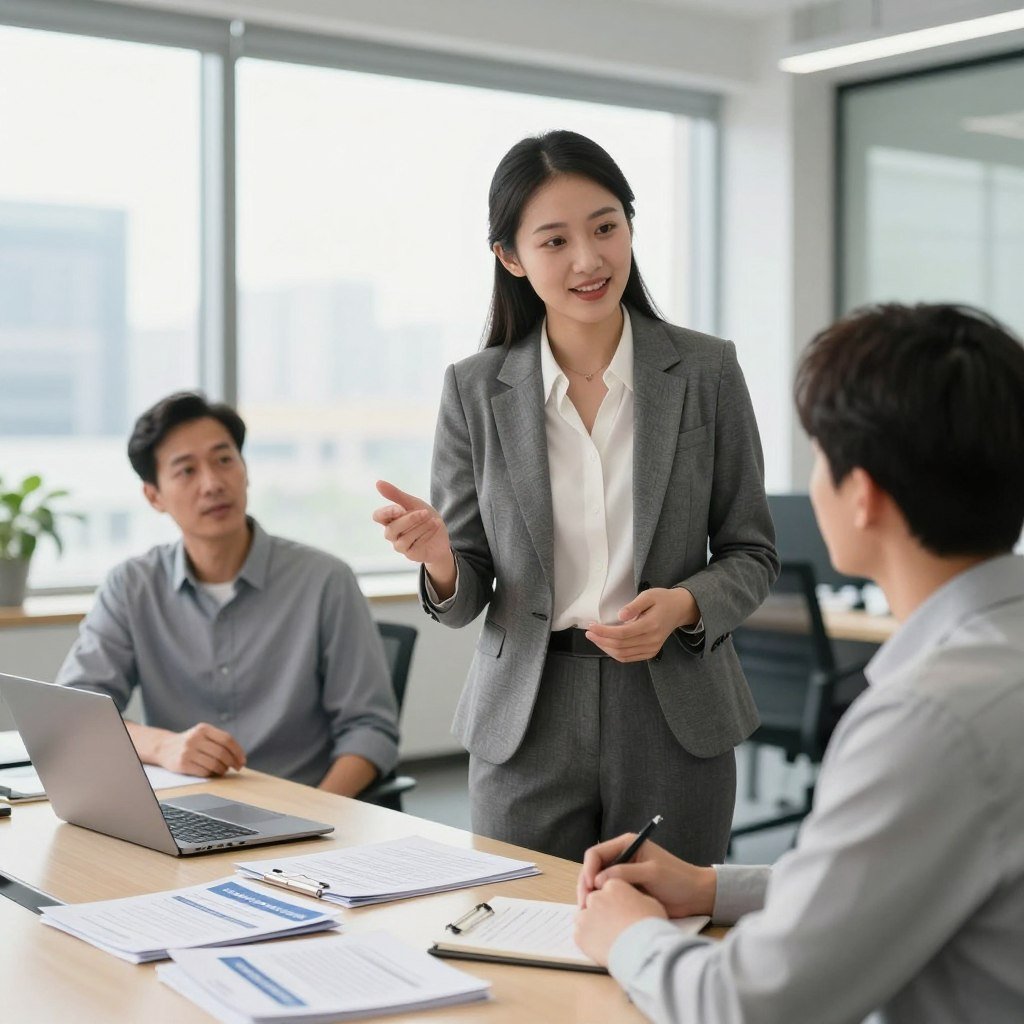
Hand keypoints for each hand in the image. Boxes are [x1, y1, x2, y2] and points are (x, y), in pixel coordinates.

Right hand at [155, 723, 245, 775]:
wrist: (164, 748)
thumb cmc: (191, 743)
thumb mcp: (203, 735)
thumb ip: (219, 741)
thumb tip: (239, 757)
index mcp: (203, 728)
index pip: (227, 739)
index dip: (237, 751)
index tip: (242, 760)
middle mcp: (195, 738)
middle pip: (222, 752)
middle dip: (232, 762)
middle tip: (236, 767)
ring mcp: (187, 751)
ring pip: (214, 764)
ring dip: (222, 769)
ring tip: (223, 770)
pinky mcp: (182, 764)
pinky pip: (204, 772)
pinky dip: (211, 774)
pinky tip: (212, 773)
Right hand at [372, 480, 454, 591]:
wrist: (442, 536)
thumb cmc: (425, 519)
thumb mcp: (414, 504)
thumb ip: (397, 495)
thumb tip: (378, 483)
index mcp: (390, 519)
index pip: (378, 516)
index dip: (387, 512)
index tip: (401, 508)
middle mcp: (392, 533)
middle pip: (391, 529)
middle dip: (410, 519)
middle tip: (426, 512)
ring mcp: (400, 546)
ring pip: (404, 538)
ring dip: (421, 527)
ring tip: (433, 520)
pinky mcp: (410, 554)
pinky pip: (414, 545)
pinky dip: (426, 534)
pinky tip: (435, 527)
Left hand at [575, 879, 667, 966]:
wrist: (642, 950)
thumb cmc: (650, 927)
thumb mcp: (650, 903)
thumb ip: (635, 897)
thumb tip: (633, 901)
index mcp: (613, 885)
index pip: (607, 887)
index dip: (614, 900)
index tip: (618, 910)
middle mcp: (596, 897)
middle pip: (594, 901)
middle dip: (601, 911)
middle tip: (612, 925)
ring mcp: (585, 916)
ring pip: (584, 917)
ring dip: (592, 924)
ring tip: (607, 937)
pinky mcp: (579, 935)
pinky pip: (580, 935)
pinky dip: (588, 941)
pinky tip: (601, 947)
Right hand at [576, 833, 716, 917]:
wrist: (695, 896)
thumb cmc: (677, 878)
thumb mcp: (651, 872)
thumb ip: (625, 873)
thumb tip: (598, 880)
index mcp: (626, 844)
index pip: (596, 853)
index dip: (589, 869)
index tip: (590, 886)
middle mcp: (621, 857)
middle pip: (593, 868)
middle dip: (586, 884)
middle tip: (585, 903)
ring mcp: (622, 874)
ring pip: (597, 883)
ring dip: (591, 895)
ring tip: (589, 911)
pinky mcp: (626, 890)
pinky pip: (607, 894)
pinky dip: (601, 902)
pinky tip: (599, 913)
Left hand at [584, 587, 698, 662]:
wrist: (680, 609)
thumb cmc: (663, 600)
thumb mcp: (649, 595)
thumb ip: (634, 606)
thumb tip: (620, 616)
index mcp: (651, 625)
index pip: (622, 633)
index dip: (604, 632)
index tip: (591, 626)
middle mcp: (651, 640)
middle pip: (620, 646)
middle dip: (601, 640)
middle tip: (589, 632)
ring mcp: (652, 648)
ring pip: (623, 654)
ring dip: (606, 648)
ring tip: (595, 638)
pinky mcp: (651, 652)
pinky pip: (629, 658)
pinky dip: (615, 653)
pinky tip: (607, 644)